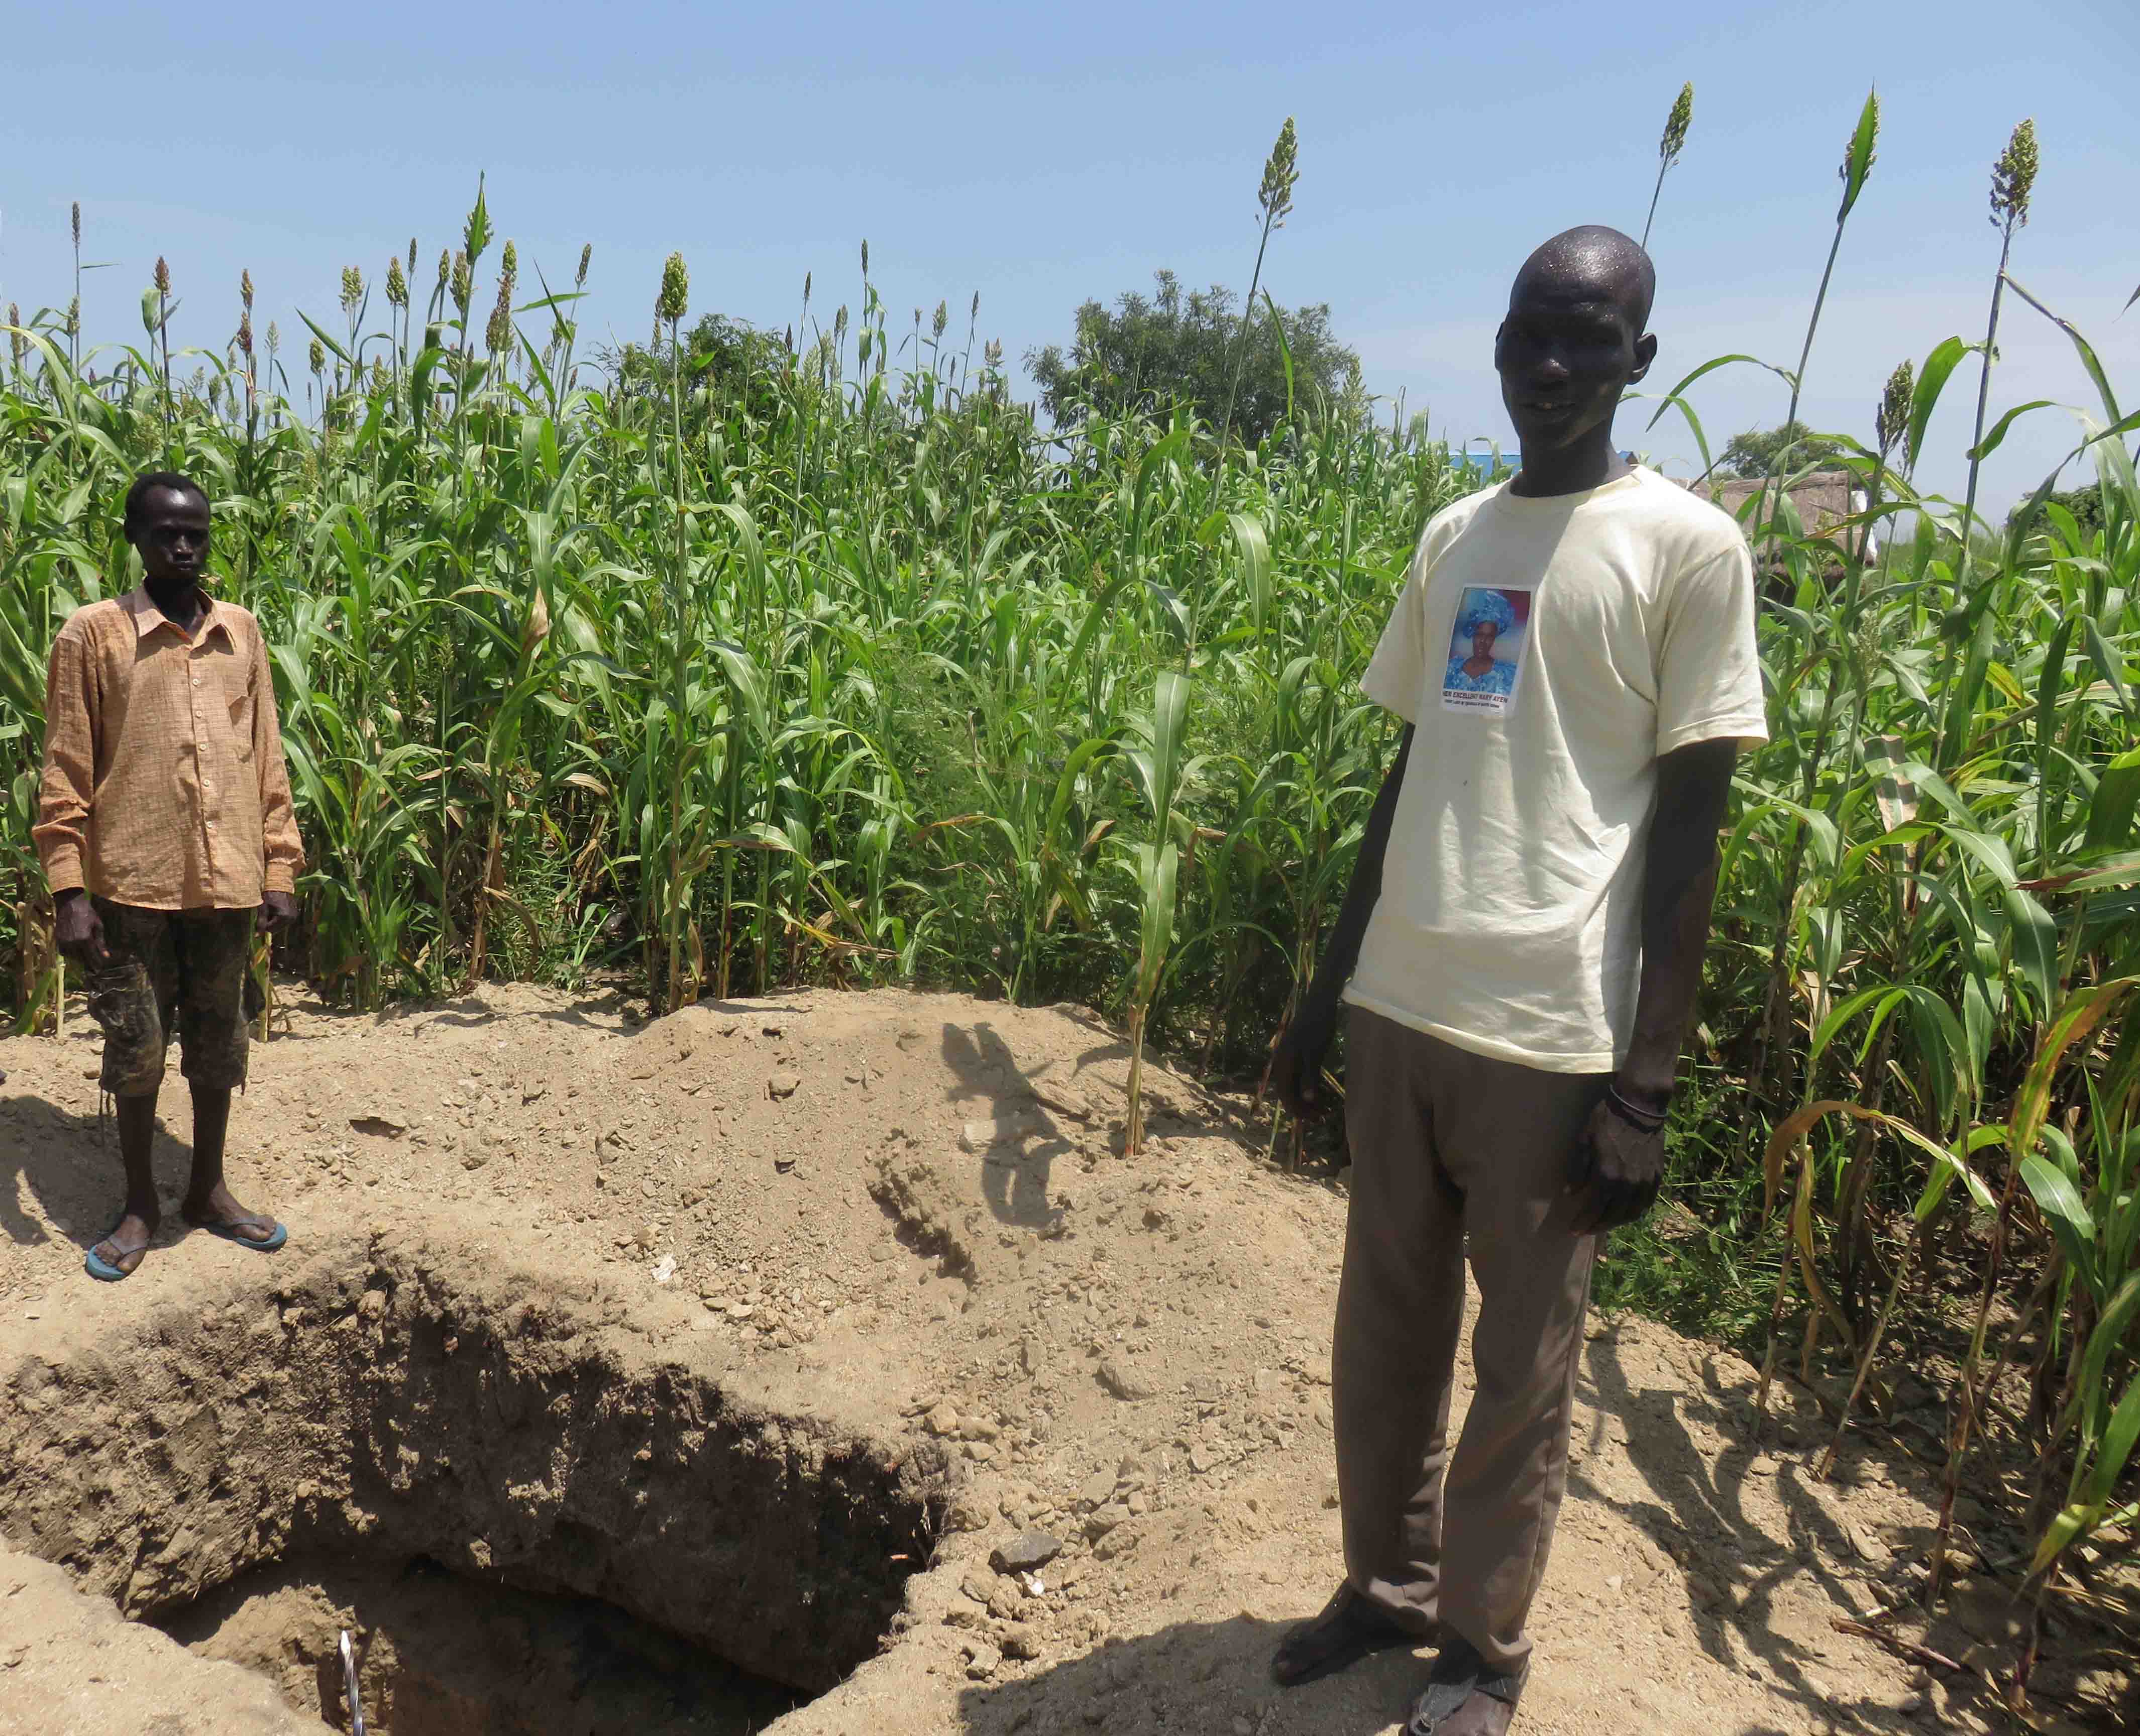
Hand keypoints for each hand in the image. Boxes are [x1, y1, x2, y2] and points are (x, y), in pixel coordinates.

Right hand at [53, 891, 108, 966]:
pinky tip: (75, 952)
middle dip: (87, 962)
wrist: (70, 904)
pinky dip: (70, 953)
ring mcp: (63, 941)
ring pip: (72, 956)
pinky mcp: (57, 939)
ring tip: (85, 959)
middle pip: (81, 958)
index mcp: (84, 939)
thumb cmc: (87, 913)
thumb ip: (101, 942)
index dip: (95, 963)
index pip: (91, 956)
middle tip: (93, 967)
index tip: (99, 969)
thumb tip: (106, 956)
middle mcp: (73, 942)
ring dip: (78, 958)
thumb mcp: (98, 926)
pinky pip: (64, 951)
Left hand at [257, 890, 297, 935]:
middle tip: (266, 913)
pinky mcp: (295, 914)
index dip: (264, 924)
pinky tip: (277, 911)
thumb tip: (257, 937)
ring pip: (280, 926)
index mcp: (284, 917)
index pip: (270, 929)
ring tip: (271, 911)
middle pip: (276, 929)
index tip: (262, 916)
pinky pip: (284, 922)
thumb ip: (261, 923)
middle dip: (269, 924)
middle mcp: (291, 918)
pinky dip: (279, 920)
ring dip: (274, 922)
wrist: (280, 885)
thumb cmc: (270, 895)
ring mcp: (294, 917)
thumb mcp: (263, 909)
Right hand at [1268, 1002, 1337, 1121]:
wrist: (1319, 1004)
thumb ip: (1310, 1077)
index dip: (1299, 1110)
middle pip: (1289, 1093)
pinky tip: (1320, 1094)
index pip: (1286, 1095)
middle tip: (1321, 1118)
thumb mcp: (1314, 1054)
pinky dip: (1309, 1088)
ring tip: (1322, 1110)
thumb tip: (1307, 1100)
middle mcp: (1283, 1064)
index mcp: (1283, 1064)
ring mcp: (1290, 1059)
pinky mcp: (1299, 1055)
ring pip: (1295, 1086)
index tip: (1314, 1120)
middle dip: (1303, 1107)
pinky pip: (1301, 1077)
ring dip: (1307, 1100)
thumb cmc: (1317, 1027)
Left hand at [1566, 1091, 1666, 1234]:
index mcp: (1608, 1176)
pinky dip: (1635, 1212)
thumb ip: (1578, 1170)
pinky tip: (1625, 1213)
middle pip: (1614, 1216)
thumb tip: (1571, 1193)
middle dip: (1598, 1226)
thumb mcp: (1584, 1140)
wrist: (1639, 1106)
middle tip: (1585, 1230)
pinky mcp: (1657, 1177)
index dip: (1584, 1221)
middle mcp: (1629, 1184)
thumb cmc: (1607, 1120)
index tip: (1573, 1229)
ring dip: (1616, 1222)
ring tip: (1603, 1224)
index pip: (1594, 1209)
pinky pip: (1647, 1203)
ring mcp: (1645, 1182)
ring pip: (1632, 1213)